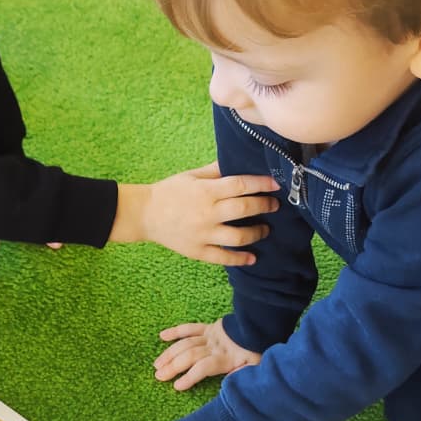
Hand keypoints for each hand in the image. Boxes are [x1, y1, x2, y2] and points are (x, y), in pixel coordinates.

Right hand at [111, 163, 278, 265]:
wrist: (144, 214)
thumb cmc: (169, 192)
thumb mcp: (191, 175)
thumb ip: (216, 170)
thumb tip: (238, 161)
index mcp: (206, 191)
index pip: (240, 185)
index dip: (261, 183)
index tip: (275, 184)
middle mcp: (207, 212)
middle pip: (244, 208)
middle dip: (264, 206)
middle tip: (275, 205)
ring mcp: (203, 234)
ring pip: (239, 236)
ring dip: (258, 233)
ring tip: (266, 229)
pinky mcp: (198, 251)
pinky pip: (224, 257)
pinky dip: (240, 259)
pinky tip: (252, 258)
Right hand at [154, 319, 261, 390]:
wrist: (260, 325)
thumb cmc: (257, 350)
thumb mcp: (255, 367)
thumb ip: (242, 376)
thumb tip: (229, 385)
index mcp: (226, 358)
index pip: (204, 367)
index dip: (190, 377)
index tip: (177, 386)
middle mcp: (214, 347)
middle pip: (190, 356)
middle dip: (173, 367)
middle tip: (159, 376)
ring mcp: (209, 336)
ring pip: (185, 344)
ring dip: (169, 354)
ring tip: (157, 365)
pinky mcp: (208, 328)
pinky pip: (189, 328)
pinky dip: (175, 332)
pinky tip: (162, 336)